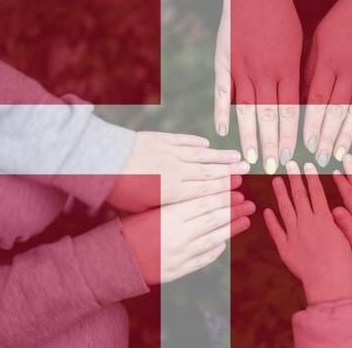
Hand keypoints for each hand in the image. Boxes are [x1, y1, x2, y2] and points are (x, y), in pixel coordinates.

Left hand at [108, 132, 248, 211]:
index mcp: (173, 190)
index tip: (240, 188)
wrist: (103, 161)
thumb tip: (184, 213)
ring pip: (202, 155)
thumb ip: (166, 207)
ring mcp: (170, 152)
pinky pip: (184, 141)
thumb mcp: (142, 207)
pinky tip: (207, 144)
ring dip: (221, 156)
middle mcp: (176, 170)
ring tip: (237, 156)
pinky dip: (196, 143)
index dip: (225, 189)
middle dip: (231, 172)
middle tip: (248, 170)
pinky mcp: (161, 139)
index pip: (206, 190)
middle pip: (209, 171)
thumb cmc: (118, 191)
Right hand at [121, 191, 254, 283]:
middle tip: (248, 202)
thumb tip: (201, 194)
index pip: (204, 202)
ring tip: (246, 220)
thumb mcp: (149, 209)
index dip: (223, 195)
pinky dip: (215, 250)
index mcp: (169, 215)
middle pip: (212, 219)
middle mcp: (177, 235)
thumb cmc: (127, 228)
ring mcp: (179, 255)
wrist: (111, 261)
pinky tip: (224, 242)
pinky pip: (203, 259)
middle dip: (233, 210)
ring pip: (212, 239)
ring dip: (232, 229)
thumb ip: (175, 204)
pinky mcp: (177, 271)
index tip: (237, 188)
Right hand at [215, 0, 301, 173]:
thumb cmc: (281, 14)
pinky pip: (222, 92)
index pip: (290, 111)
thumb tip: (297, 103)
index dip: (291, 136)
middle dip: (272, 145)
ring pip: (247, 110)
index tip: (292, 157)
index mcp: (288, 67)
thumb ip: (295, 74)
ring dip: (249, 137)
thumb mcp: (297, 43)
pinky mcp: (224, 61)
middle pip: (270, 117)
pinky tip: (222, 132)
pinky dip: (222, 112)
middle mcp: (265, 71)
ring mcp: (241, 67)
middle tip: (273, 168)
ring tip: (250, 159)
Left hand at [264, 161, 351, 304]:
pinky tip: (266, 211)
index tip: (307, 166)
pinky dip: (271, 220)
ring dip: (280, 193)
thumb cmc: (342, 262)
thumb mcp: (346, 237)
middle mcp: (307, 223)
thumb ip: (338, 222)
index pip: (316, 193)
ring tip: (276, 180)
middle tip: (289, 165)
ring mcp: (294, 234)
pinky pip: (276, 231)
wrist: (328, 281)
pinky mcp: (285, 248)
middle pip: (300, 196)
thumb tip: (334, 208)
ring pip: (285, 209)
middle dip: (295, 179)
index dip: (311, 178)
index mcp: (324, 219)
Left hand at [302, 0, 351, 166]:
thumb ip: (310, 71)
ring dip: (346, 138)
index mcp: (329, 61)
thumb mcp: (318, 40)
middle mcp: (351, 70)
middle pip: (336, 112)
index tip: (305, 146)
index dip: (311, 126)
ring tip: (339, 158)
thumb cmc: (341, 19)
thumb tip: (301, 101)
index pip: (317, 101)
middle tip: (320, 161)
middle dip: (328, 139)